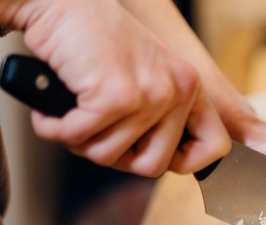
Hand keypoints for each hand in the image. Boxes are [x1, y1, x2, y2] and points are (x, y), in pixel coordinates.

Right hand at [15, 0, 228, 176]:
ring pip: (109, 156)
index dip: (184, 162)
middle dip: (114, 156)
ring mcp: (150, 94)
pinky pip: (79, 139)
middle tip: (93, 130)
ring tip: (71, 112)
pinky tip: (49, 111)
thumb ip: (161, 116)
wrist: (58, 1)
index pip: (216, 147)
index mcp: (190, 85)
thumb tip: (158, 164)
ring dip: (79, 141)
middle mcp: (178, 89)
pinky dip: (54, 129)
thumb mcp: (145, 76)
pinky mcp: (116, 96)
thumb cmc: (92, 39)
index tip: (153, 152)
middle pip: (153, 167)